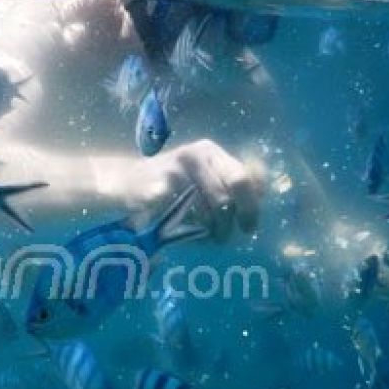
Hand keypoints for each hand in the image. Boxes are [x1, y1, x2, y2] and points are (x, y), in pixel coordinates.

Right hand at [127, 139, 266, 240]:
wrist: (126, 183)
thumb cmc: (173, 185)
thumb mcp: (204, 176)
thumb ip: (231, 182)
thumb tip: (262, 194)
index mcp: (210, 152)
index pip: (242, 178)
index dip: (251, 206)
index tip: (248, 227)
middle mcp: (194, 156)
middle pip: (227, 196)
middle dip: (230, 222)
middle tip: (227, 236)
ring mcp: (174, 171)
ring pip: (207, 212)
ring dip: (209, 231)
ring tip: (203, 237)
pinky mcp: (157, 189)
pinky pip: (183, 219)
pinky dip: (187, 232)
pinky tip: (183, 233)